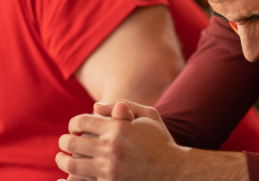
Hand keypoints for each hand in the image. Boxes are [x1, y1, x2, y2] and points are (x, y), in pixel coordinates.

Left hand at [56, 101, 183, 179]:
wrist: (175, 170)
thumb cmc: (160, 140)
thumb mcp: (149, 115)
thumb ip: (123, 105)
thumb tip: (94, 107)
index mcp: (119, 128)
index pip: (81, 122)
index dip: (74, 124)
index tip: (75, 128)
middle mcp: (112, 148)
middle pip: (71, 142)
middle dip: (64, 141)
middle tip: (65, 143)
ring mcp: (110, 169)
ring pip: (71, 163)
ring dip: (63, 160)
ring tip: (64, 158)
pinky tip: (63, 179)